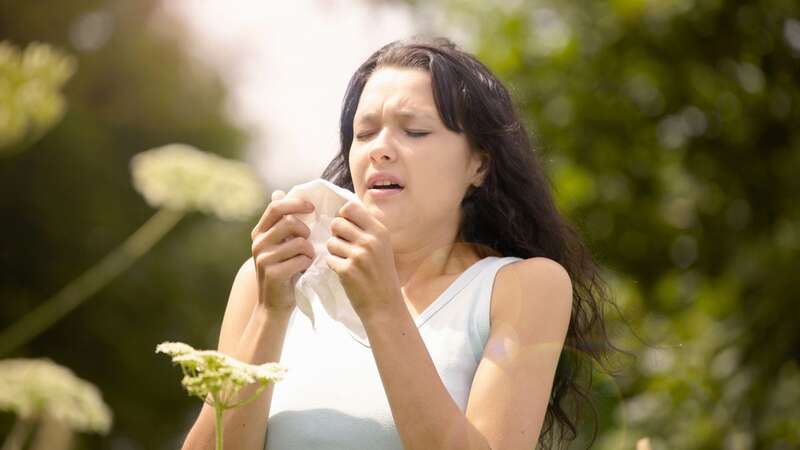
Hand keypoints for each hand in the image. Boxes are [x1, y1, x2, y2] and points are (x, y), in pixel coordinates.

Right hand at [250, 190, 315, 312]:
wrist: (273, 305)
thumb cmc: (282, 271)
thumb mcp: (278, 244)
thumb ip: (279, 221)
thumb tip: (278, 192)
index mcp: (259, 232)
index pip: (276, 207)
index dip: (296, 203)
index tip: (311, 208)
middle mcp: (258, 243)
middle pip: (290, 222)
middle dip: (306, 231)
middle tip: (308, 243)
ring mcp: (264, 258)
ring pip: (300, 242)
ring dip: (309, 251)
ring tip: (306, 259)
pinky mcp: (273, 273)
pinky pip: (301, 259)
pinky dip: (308, 264)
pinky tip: (303, 270)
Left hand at [325, 200, 402, 318]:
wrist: (385, 305)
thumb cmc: (382, 274)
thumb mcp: (382, 246)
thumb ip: (366, 229)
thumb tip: (343, 212)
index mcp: (380, 231)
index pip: (350, 208)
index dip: (343, 217)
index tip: (347, 229)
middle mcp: (370, 240)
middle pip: (337, 223)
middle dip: (337, 234)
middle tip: (346, 247)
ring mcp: (358, 255)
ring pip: (331, 241)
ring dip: (335, 251)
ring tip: (347, 261)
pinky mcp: (346, 270)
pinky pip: (329, 258)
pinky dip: (334, 265)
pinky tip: (346, 273)